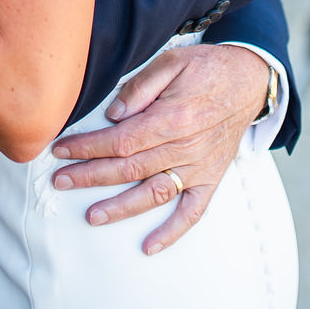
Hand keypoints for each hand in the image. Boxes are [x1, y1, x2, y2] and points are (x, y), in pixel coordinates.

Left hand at [49, 44, 269, 253]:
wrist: (249, 80)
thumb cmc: (206, 68)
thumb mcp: (171, 62)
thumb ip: (140, 87)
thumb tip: (113, 114)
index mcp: (171, 118)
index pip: (120, 140)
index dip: (88, 147)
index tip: (61, 151)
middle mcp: (184, 148)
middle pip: (129, 168)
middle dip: (90, 176)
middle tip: (60, 181)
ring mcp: (198, 167)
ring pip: (154, 194)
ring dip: (121, 207)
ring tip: (92, 216)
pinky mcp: (210, 179)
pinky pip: (193, 212)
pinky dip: (173, 232)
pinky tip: (150, 246)